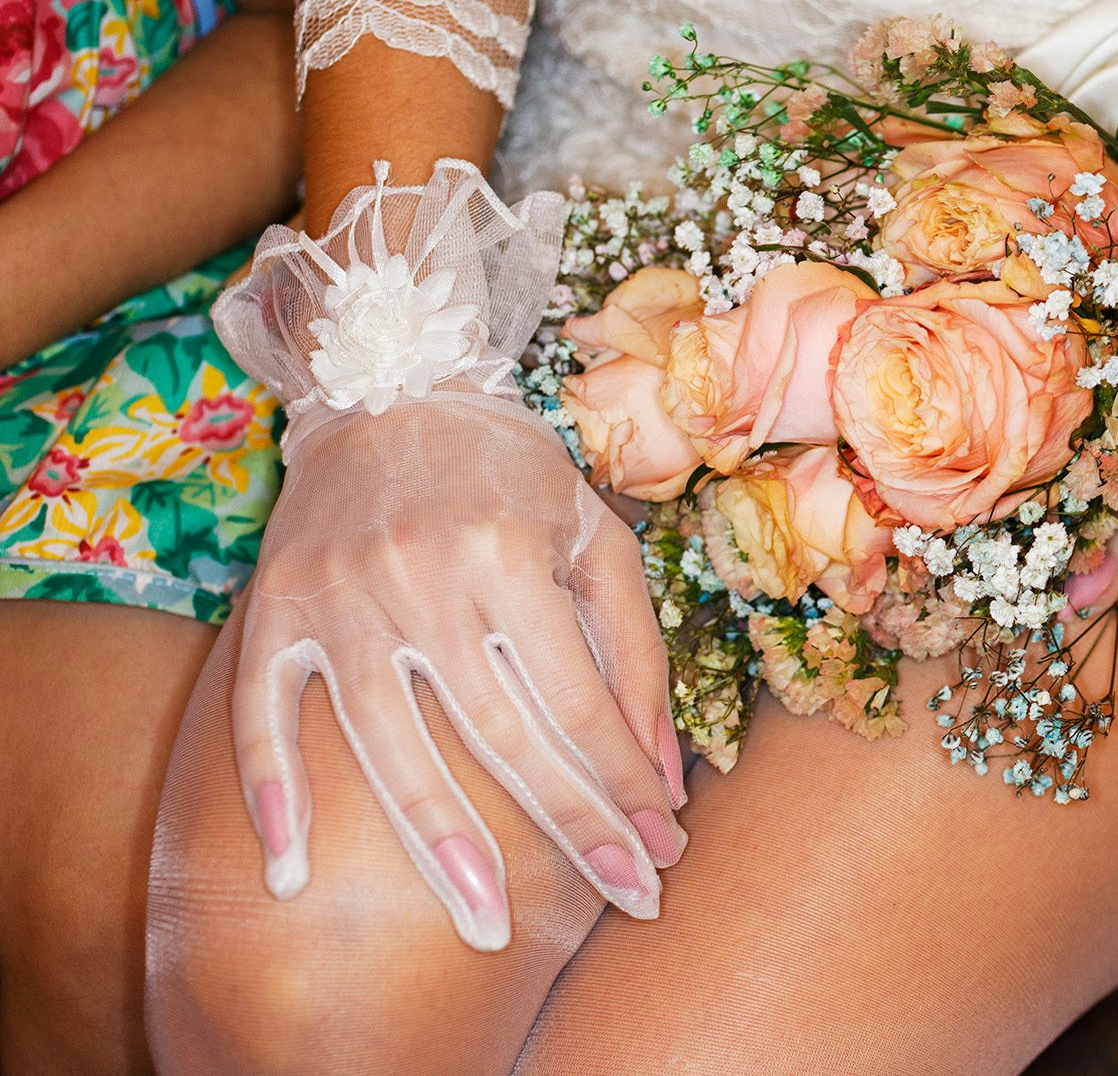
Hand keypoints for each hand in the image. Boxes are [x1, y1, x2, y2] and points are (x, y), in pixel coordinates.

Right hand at [227, 398, 686, 950]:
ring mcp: (340, 593)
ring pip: (387, 739)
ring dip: (437, 840)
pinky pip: (260, 708)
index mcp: (511, 554)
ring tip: (482, 924)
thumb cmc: (511, 474)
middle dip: (567, 827)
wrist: (390, 384)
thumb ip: (633, 650)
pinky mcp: (274, 603)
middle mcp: (425, 574)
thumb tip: (665, 772)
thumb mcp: (594, 537)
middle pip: (500, 731)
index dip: (624, 783)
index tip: (660, 853)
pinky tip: (291, 870)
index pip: (578, 698)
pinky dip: (273, 788)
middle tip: (618, 904)